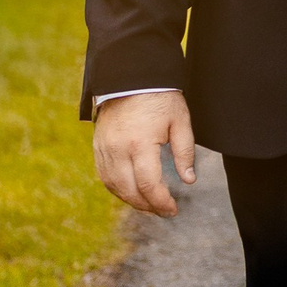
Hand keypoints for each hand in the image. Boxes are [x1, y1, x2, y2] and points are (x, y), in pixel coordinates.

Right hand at [94, 90, 196, 217]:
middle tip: (163, 211)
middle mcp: (118, 149)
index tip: (172, 210)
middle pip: (129, 191)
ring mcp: (104, 148)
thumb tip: (188, 180)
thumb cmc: (159, 96)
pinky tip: (131, 192)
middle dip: (148, 206)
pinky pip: (104, 175)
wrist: (130, 75)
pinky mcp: (98, 145)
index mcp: (140, 144)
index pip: (149, 185)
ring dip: (131, 200)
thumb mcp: (180, 121)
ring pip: (114, 186)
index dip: (161, 202)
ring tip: (149, 205)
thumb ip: (185, 152)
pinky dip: (117, 189)